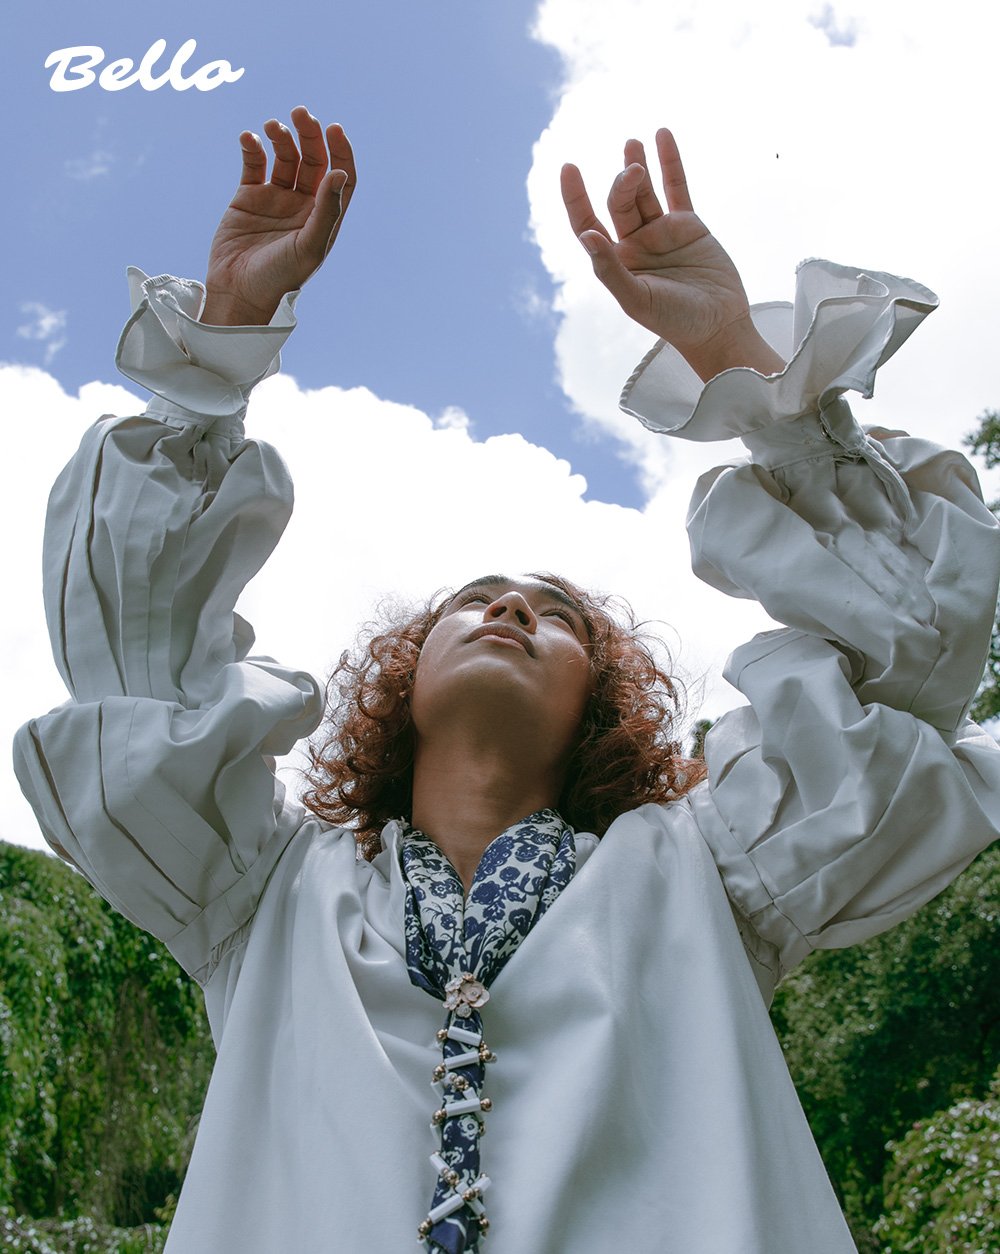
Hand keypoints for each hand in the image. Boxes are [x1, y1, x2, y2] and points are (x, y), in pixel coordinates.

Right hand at [201, 107, 356, 325]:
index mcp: (324, 217)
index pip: (340, 176)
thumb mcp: (309, 247)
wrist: (239, 293)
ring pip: (284, 157)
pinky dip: (252, 147)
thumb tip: (339, 172)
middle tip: (301, 113)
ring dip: (281, 136)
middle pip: (312, 159)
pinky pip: (253, 164)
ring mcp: (275, 199)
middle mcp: (302, 205)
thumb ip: (326, 211)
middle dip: (309, 134)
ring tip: (272, 126)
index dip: (340, 150)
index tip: (334, 129)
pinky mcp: (247, 198)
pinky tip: (250, 138)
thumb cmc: (280, 278)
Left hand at [561, 130, 783, 380]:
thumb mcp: (637, 299)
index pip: (587, 223)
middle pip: (620, 202)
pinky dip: (670, 162)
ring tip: (632, 143)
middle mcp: (634, 245)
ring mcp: (661, 233)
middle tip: (633, 170)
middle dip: (623, 183)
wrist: (719, 327)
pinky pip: (676, 188)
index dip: (575, 198)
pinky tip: (662, 135)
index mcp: (616, 262)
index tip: (568, 167)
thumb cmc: (675, 322)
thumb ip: (610, 269)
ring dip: (637, 166)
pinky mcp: (688, 226)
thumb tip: (586, 235)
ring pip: (644, 191)